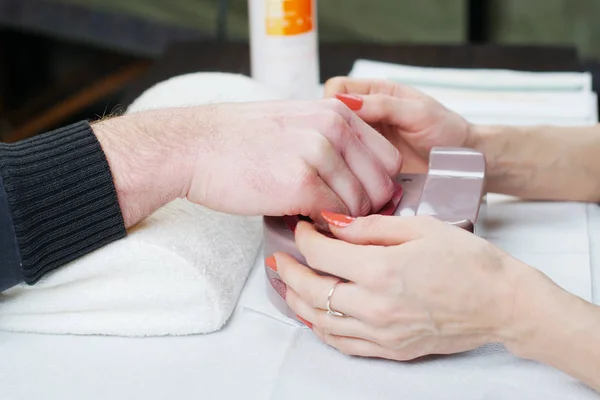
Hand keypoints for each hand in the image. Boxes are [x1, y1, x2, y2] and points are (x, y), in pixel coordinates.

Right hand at [186, 100, 401, 221]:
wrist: (194, 146)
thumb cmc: (240, 139)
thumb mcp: (296, 121)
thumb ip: (333, 140)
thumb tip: (361, 175)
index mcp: (337, 112)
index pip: (387, 159)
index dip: (377, 185)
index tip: (359, 199)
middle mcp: (333, 129)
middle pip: (380, 185)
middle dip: (365, 207)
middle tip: (337, 215)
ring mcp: (318, 155)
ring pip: (358, 205)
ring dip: (339, 219)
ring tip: (312, 216)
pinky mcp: (301, 184)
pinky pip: (333, 217)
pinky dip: (321, 225)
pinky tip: (301, 219)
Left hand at [271, 212, 542, 359]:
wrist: (501, 303)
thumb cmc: (467, 261)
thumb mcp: (420, 228)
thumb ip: (370, 227)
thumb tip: (332, 222)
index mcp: (381, 270)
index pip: (322, 253)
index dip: (304, 238)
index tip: (302, 227)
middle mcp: (375, 306)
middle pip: (312, 290)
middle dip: (290, 271)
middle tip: (280, 258)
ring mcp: (382, 333)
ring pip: (321, 321)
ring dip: (298, 301)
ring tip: (288, 285)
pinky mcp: (391, 349)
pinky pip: (343, 344)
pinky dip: (322, 329)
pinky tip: (314, 317)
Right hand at [324, 78, 471, 172]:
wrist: (460, 162)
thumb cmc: (446, 131)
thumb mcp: (417, 112)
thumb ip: (383, 105)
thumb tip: (346, 103)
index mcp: (376, 92)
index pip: (337, 89)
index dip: (333, 102)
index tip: (339, 120)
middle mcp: (367, 114)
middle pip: (332, 116)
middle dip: (334, 130)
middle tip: (346, 145)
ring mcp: (365, 140)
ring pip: (336, 140)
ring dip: (341, 151)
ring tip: (354, 162)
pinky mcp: (367, 162)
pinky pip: (348, 162)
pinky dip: (348, 167)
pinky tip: (357, 173)